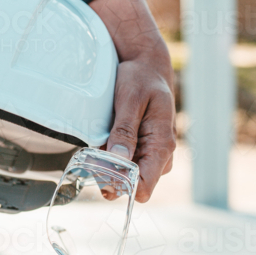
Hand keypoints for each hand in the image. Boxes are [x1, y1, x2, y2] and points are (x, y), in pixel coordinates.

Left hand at [89, 0, 175, 201]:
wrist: (147, 66)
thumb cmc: (141, 79)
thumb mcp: (131, 100)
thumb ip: (124, 130)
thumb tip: (119, 161)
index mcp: (162, 145)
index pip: (144, 187)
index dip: (121, 186)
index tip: (101, 173)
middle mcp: (161, 155)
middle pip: (133, 185)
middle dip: (111, 175)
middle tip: (93, 154)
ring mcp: (152, 154)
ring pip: (127, 177)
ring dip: (109, 166)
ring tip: (98, 143)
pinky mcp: (142, 150)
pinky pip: (125, 165)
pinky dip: (110, 158)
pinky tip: (102, 142)